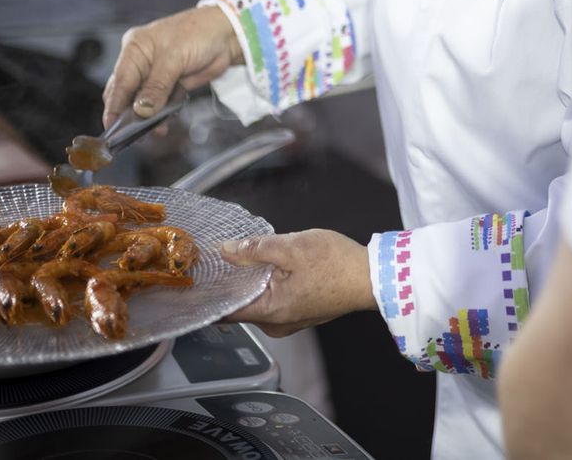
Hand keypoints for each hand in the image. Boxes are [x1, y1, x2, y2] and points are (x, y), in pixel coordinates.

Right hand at [102, 6, 242, 126]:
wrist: (228, 35)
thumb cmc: (199, 33)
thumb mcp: (174, 58)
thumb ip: (157, 85)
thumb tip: (142, 110)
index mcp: (134, 49)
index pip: (119, 81)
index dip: (114, 105)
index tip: (111, 126)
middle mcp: (141, 62)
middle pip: (126, 93)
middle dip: (128, 114)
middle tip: (131, 134)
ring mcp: (156, 74)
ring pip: (143, 102)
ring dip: (147, 118)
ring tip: (154, 130)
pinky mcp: (171, 84)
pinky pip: (160, 104)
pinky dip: (161, 115)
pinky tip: (163, 124)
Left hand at [220, 229, 375, 336]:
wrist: (374, 277)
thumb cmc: (337, 264)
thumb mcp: (292, 247)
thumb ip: (255, 249)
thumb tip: (226, 250)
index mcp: (270, 312)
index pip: (224, 311)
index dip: (208, 293)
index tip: (196, 277)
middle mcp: (277, 324)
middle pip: (241, 304)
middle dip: (231, 281)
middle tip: (219, 256)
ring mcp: (290, 321)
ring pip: (259, 299)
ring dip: (252, 280)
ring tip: (245, 255)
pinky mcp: (302, 313)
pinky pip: (275, 300)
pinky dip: (268, 283)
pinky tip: (270, 264)